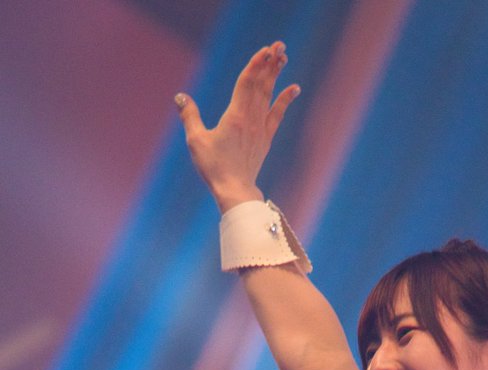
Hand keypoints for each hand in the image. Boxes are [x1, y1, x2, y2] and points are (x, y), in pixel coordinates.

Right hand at [175, 43, 299, 211]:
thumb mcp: (196, 141)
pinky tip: (294, 88)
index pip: (247, 83)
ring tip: (283, 57)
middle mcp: (251, 119)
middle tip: (279, 45)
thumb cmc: (214, 168)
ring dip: (276, 76)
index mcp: (235, 116)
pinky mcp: (265, 139)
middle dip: (270, 64)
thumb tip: (180, 97)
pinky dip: (285, 100)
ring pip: (269, 96)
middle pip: (262, 85)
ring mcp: (260, 128)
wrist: (236, 191)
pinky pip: (277, 114)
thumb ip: (190, 116)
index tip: (265, 50)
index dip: (256, 64)